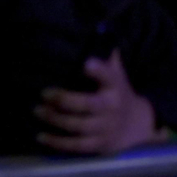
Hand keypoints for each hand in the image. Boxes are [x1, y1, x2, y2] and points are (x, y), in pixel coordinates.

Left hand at [34, 50, 165, 154]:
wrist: (138, 126)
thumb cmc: (119, 93)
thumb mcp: (117, 73)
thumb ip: (105, 57)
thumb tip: (94, 31)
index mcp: (116, 86)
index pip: (109, 76)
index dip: (98, 70)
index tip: (85, 63)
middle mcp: (112, 107)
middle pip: (87, 105)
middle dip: (64, 99)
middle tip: (43, 93)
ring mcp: (106, 128)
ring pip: (78, 126)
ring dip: (55, 119)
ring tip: (37, 111)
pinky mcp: (99, 145)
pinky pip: (76, 146)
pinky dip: (58, 143)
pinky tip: (41, 136)